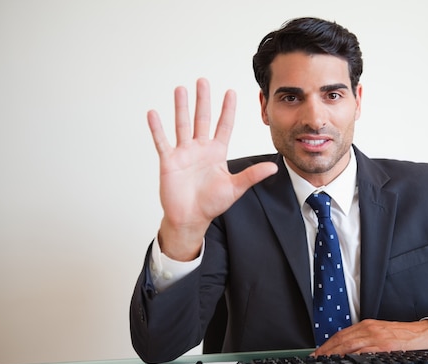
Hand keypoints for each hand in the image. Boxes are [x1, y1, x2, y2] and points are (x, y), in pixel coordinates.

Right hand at [148, 78, 277, 260]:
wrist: (190, 218)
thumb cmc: (212, 204)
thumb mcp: (235, 188)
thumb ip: (252, 175)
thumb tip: (274, 167)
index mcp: (217, 153)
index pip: (224, 126)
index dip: (227, 109)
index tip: (230, 92)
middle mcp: (200, 149)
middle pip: (202, 119)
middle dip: (203, 100)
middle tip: (203, 80)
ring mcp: (183, 153)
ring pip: (182, 124)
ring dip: (181, 107)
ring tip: (180, 89)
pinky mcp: (169, 161)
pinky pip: (162, 141)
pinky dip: (157, 128)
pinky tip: (153, 113)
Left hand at [312, 319, 427, 355]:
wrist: (423, 334)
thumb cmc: (402, 335)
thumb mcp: (380, 332)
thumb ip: (366, 338)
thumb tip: (349, 350)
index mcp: (367, 325)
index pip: (341, 334)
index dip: (328, 344)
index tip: (318, 352)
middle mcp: (369, 329)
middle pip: (342, 339)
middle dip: (326, 350)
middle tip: (316, 359)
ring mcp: (376, 337)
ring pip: (349, 344)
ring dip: (334, 353)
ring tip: (324, 361)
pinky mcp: (384, 346)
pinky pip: (365, 351)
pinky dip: (352, 356)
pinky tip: (344, 361)